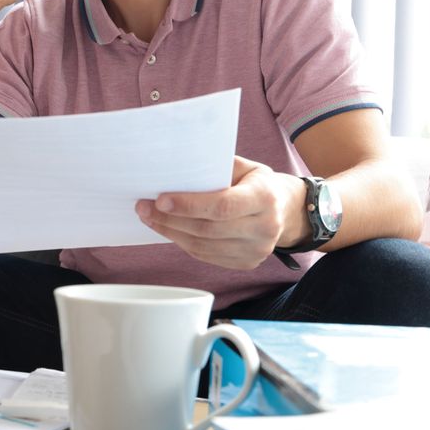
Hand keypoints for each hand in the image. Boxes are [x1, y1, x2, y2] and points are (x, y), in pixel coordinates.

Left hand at [134, 156, 309, 269]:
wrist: (285, 210)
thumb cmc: (256, 182)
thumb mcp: (244, 166)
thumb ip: (216, 167)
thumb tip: (175, 168)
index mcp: (265, 197)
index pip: (222, 206)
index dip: (188, 205)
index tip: (160, 199)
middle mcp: (265, 227)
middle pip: (208, 229)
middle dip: (170, 219)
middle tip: (144, 207)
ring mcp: (257, 250)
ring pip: (203, 246)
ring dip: (171, 232)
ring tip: (149, 218)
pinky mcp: (247, 263)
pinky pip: (206, 256)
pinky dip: (183, 243)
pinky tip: (168, 229)